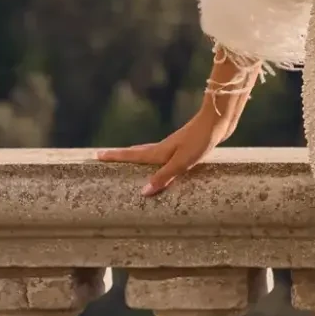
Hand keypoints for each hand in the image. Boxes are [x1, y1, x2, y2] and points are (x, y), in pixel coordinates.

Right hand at [97, 95, 239, 197]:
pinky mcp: (184, 147)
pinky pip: (162, 155)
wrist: (217, 123)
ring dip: (135, 156)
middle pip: (136, 152)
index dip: (114, 156)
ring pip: (148, 153)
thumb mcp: (181, 163)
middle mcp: (163, 148)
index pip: (131, 155)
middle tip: (104, 157)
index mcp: (159, 152)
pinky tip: (161, 163)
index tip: (96, 155)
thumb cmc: (200, 142)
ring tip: (127, 161)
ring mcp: (173, 146)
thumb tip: (143, 192)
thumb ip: (163, 177)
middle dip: (120, 156)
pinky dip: (153, 160)